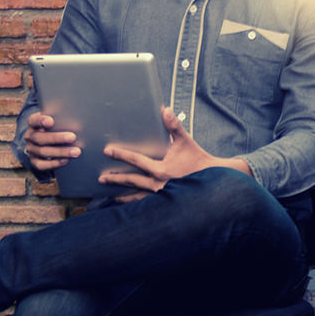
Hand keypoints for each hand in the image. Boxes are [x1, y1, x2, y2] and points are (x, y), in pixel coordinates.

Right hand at [21, 112, 78, 173]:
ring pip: (43, 152)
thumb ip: (61, 120)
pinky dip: (54, 163)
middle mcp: (30, 136)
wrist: (49, 143)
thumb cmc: (57, 128)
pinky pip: (41, 165)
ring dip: (60, 152)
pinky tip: (65, 161)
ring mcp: (31, 149)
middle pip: (40, 138)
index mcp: (33, 124)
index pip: (34, 120)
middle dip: (57, 138)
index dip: (41, 121)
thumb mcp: (57, 121)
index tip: (51, 121)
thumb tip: (77, 118)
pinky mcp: (34, 161)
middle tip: (73, 137)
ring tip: (76, 152)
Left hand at [98, 108, 223, 193]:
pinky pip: (148, 204)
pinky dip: (137, 204)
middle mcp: (159, 185)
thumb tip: (165, 109)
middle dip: (115, 179)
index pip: (136, 161)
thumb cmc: (198, 160)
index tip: (107, 151)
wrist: (213, 180)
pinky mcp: (167, 202)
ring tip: (111, 197)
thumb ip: (174, 126)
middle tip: (101, 178)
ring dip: (124, 196)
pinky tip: (130, 205)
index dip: (121, 154)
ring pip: (138, 197)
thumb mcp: (186, 142)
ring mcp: (162, 196)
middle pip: (132, 181)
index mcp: (161, 170)